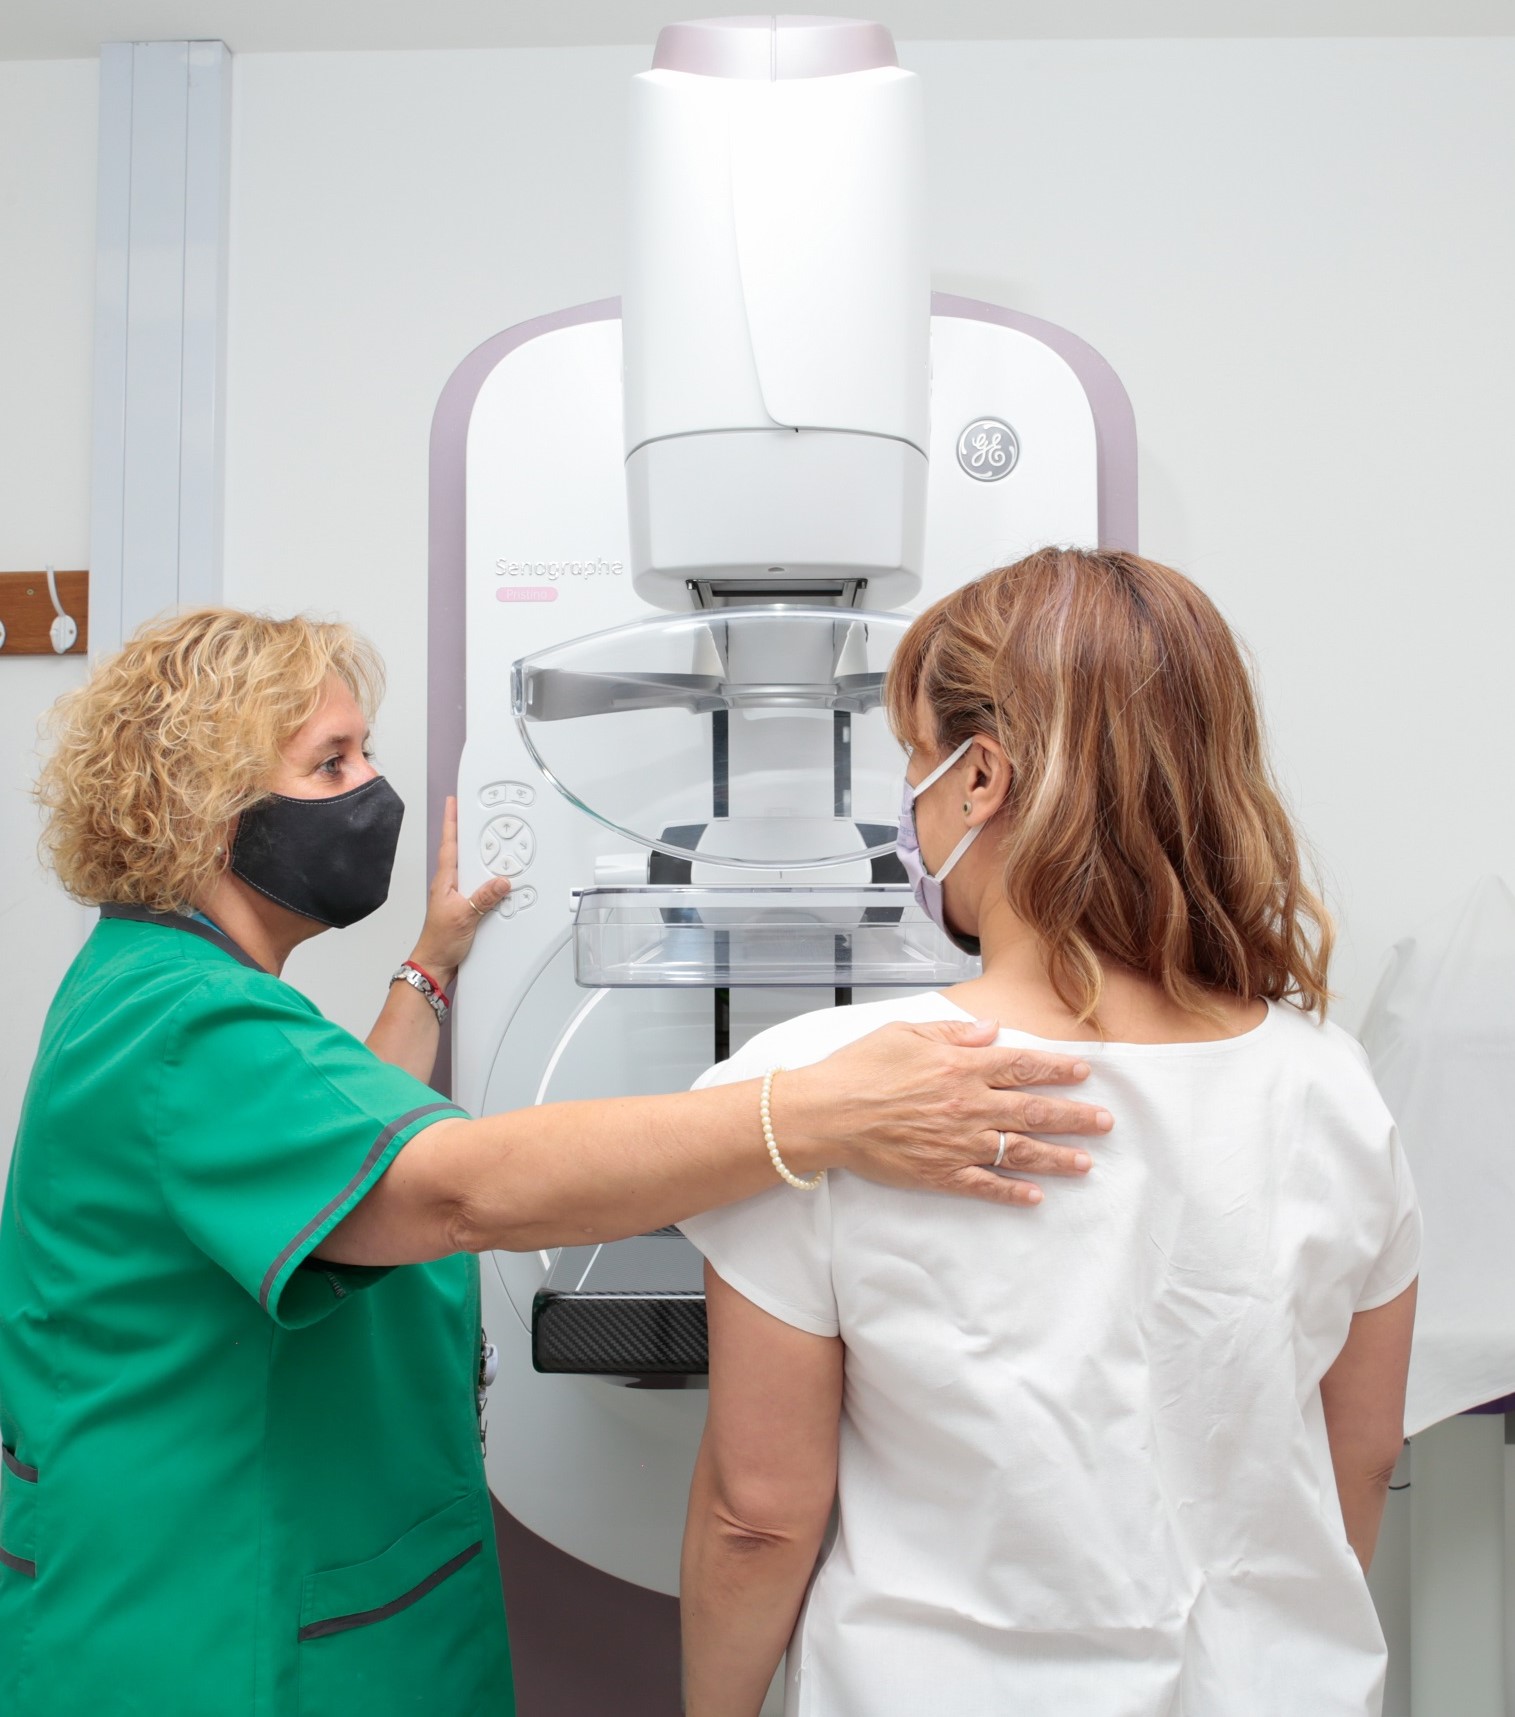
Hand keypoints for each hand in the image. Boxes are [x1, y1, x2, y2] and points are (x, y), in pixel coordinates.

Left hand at [408, 796, 511, 988]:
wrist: (435, 963)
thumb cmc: (439, 941)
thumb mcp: (464, 916)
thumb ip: (484, 897)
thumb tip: (501, 881)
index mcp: (445, 879)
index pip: (449, 843)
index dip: (451, 821)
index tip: (454, 801)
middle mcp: (450, 884)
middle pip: (462, 851)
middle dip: (470, 831)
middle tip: (478, 813)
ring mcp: (457, 894)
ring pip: (472, 868)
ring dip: (482, 856)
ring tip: (495, 842)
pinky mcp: (465, 906)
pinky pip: (480, 885)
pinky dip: (489, 877)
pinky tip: (499, 879)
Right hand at [780, 1017, 1110, 1207]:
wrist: (825, 1113)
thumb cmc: (859, 1068)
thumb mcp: (905, 1032)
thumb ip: (953, 1031)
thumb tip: (992, 1030)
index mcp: (961, 1067)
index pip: (1022, 1066)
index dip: (1057, 1070)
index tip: (1084, 1074)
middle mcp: (968, 1105)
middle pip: (1033, 1111)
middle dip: (1073, 1117)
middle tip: (1105, 1123)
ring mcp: (956, 1143)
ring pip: (1019, 1151)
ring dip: (1056, 1158)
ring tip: (1086, 1164)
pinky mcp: (940, 1173)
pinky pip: (985, 1186)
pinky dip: (1012, 1193)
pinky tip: (1036, 1197)